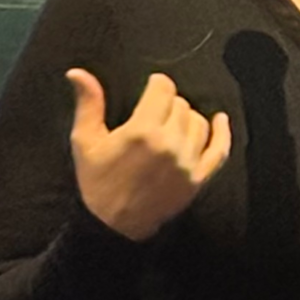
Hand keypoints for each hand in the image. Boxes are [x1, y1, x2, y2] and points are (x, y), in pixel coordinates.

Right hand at [66, 69, 231, 240]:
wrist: (112, 227)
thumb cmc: (96, 182)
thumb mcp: (85, 142)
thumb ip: (88, 104)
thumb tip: (78, 72)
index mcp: (142, 131)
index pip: (164, 89)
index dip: (158, 84)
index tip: (152, 87)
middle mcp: (169, 143)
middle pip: (181, 105)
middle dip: (167, 103)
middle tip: (155, 113)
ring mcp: (187, 162)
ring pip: (199, 122)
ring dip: (187, 118)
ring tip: (172, 123)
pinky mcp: (198, 179)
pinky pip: (219, 150)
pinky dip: (222, 133)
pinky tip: (220, 120)